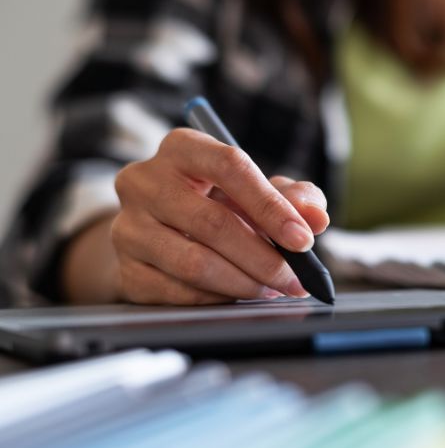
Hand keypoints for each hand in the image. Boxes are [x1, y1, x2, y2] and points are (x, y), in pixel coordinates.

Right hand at [110, 128, 329, 304]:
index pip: (230, 168)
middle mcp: (144, 181)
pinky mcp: (125, 269)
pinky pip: (178, 292)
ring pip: (194, 263)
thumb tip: (316, 217)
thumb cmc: (218, 203)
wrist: (161, 231)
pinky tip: (239, 295)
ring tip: (272, 289)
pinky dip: (217, 298)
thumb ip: (293, 197)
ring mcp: (128, 226)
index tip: (303, 239)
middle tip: (296, 279)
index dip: (271, 206)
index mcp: (182, 148)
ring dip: (244, 283)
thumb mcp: (257, 190)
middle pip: (213, 223)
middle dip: (265, 258)